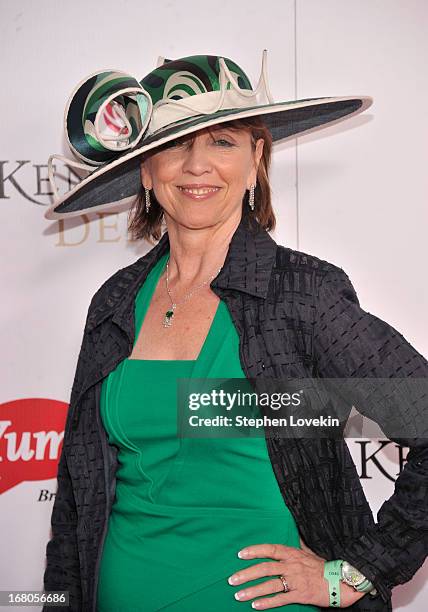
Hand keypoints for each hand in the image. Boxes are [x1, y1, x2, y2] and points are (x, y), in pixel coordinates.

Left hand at [227, 538, 366, 608]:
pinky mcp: (300, 595)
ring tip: (238, 595)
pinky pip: (280, 599)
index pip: (269, 549)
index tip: (240, 554)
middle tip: (232, 580)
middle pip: (265, 568)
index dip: (254, 551)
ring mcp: (295, 580)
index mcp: (292, 553)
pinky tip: (256, 606)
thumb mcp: (309, 551)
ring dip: (252, 590)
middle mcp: (291, 565)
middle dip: (246, 574)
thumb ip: (298, 544)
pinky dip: (267, 603)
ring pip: (269, 584)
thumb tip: (294, 534)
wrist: (341, 581)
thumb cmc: (324, 566)